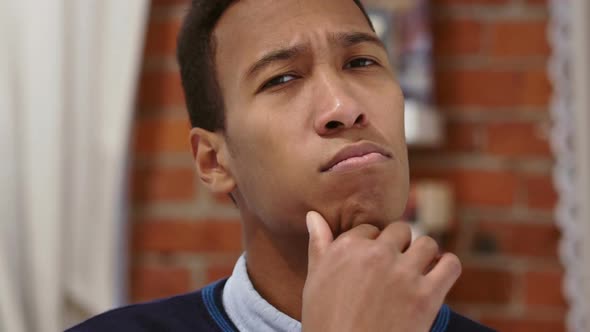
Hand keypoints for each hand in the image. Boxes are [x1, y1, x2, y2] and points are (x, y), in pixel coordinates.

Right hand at [301, 211, 460, 331]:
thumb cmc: (326, 322)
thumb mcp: (314, 280)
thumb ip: (319, 244)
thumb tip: (313, 215)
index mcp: (347, 247)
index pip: (370, 229)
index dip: (372, 245)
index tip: (371, 264)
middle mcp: (375, 254)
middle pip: (400, 231)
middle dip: (398, 247)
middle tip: (394, 268)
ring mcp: (403, 274)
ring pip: (427, 243)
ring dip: (423, 255)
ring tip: (416, 272)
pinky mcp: (427, 296)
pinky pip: (450, 265)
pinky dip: (447, 267)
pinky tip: (437, 275)